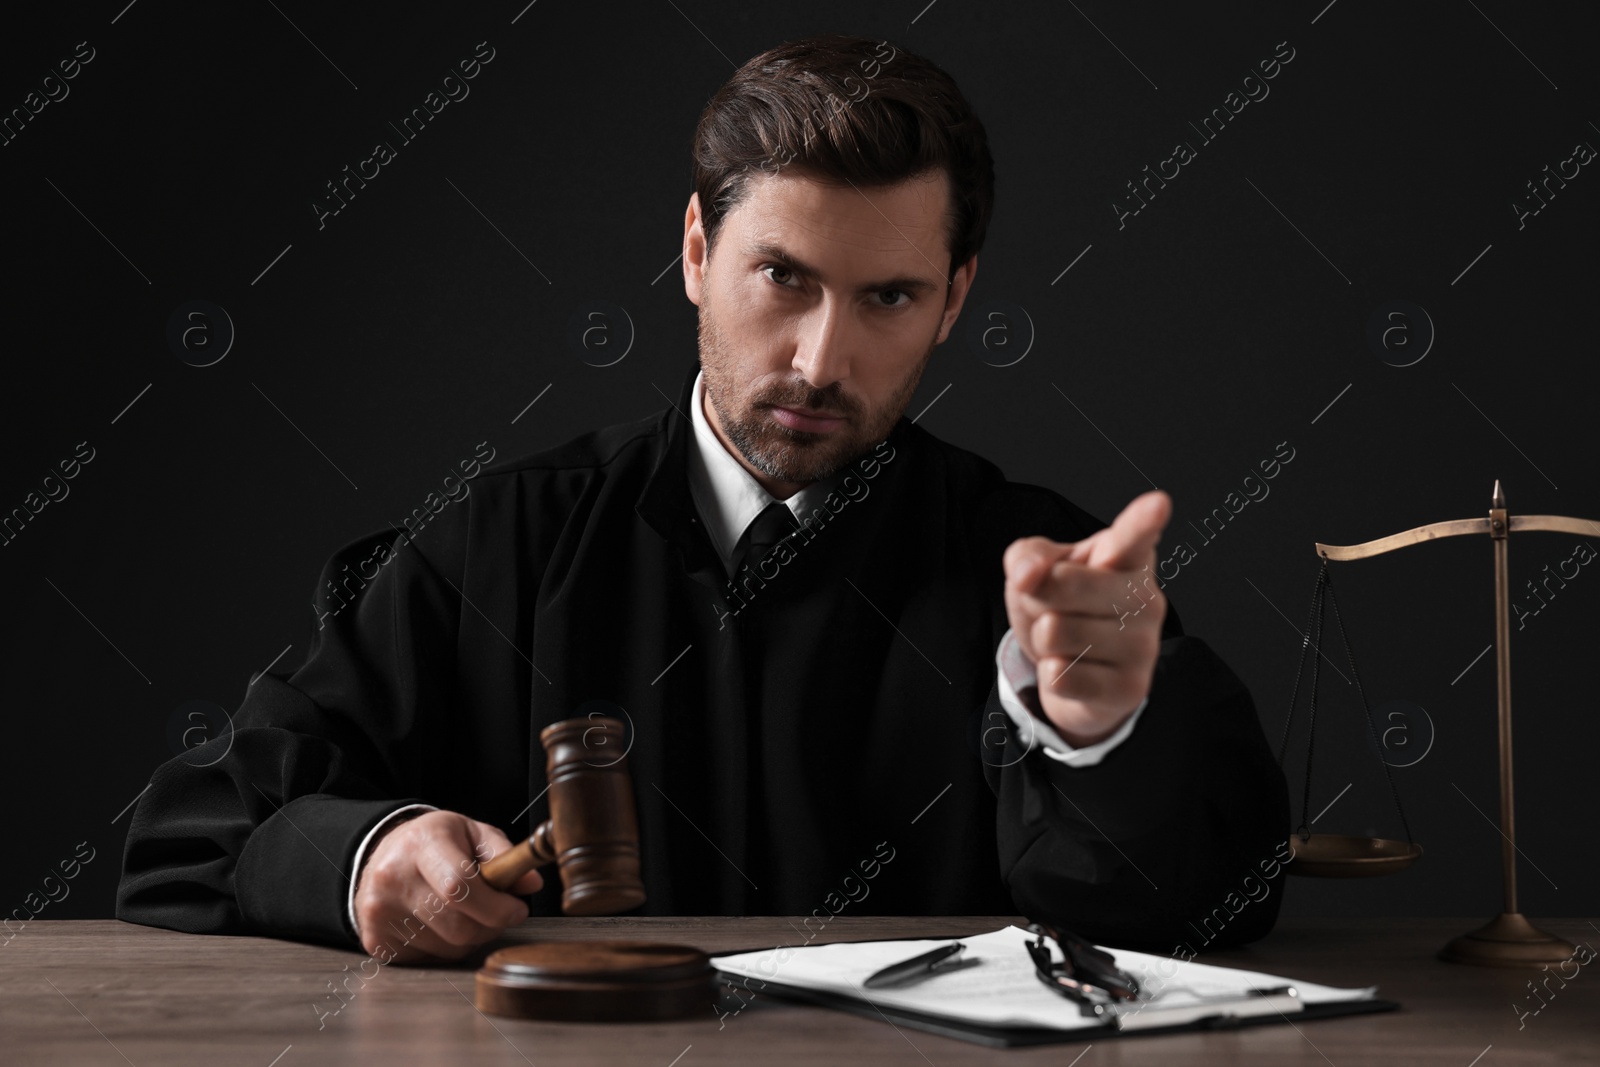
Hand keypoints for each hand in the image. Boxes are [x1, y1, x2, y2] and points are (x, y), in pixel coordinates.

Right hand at [352, 809, 542, 962]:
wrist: (382, 854)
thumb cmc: (435, 844)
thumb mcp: (472, 833)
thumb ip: (504, 855)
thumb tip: (531, 884)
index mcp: (421, 844)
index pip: (459, 885)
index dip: (496, 906)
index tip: (517, 910)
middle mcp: (393, 878)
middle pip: (457, 925)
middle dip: (490, 926)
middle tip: (498, 914)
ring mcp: (379, 912)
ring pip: (446, 948)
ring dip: (469, 938)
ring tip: (465, 914)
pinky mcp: (375, 939)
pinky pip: (428, 960)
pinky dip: (444, 948)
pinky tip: (440, 925)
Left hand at [1003, 490, 1170, 746]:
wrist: (1077, 674)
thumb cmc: (1063, 608)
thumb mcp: (1037, 571)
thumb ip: (1028, 557)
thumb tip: (1028, 573)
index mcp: (1126, 557)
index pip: (1132, 537)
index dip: (1143, 520)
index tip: (1158, 503)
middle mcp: (1146, 598)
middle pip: (1062, 584)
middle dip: (1038, 597)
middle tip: (1054, 607)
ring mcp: (1143, 646)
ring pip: (1054, 631)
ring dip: (1042, 639)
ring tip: (1065, 641)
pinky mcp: (1131, 688)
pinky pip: (1061, 675)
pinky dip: (1051, 673)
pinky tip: (1072, 669)